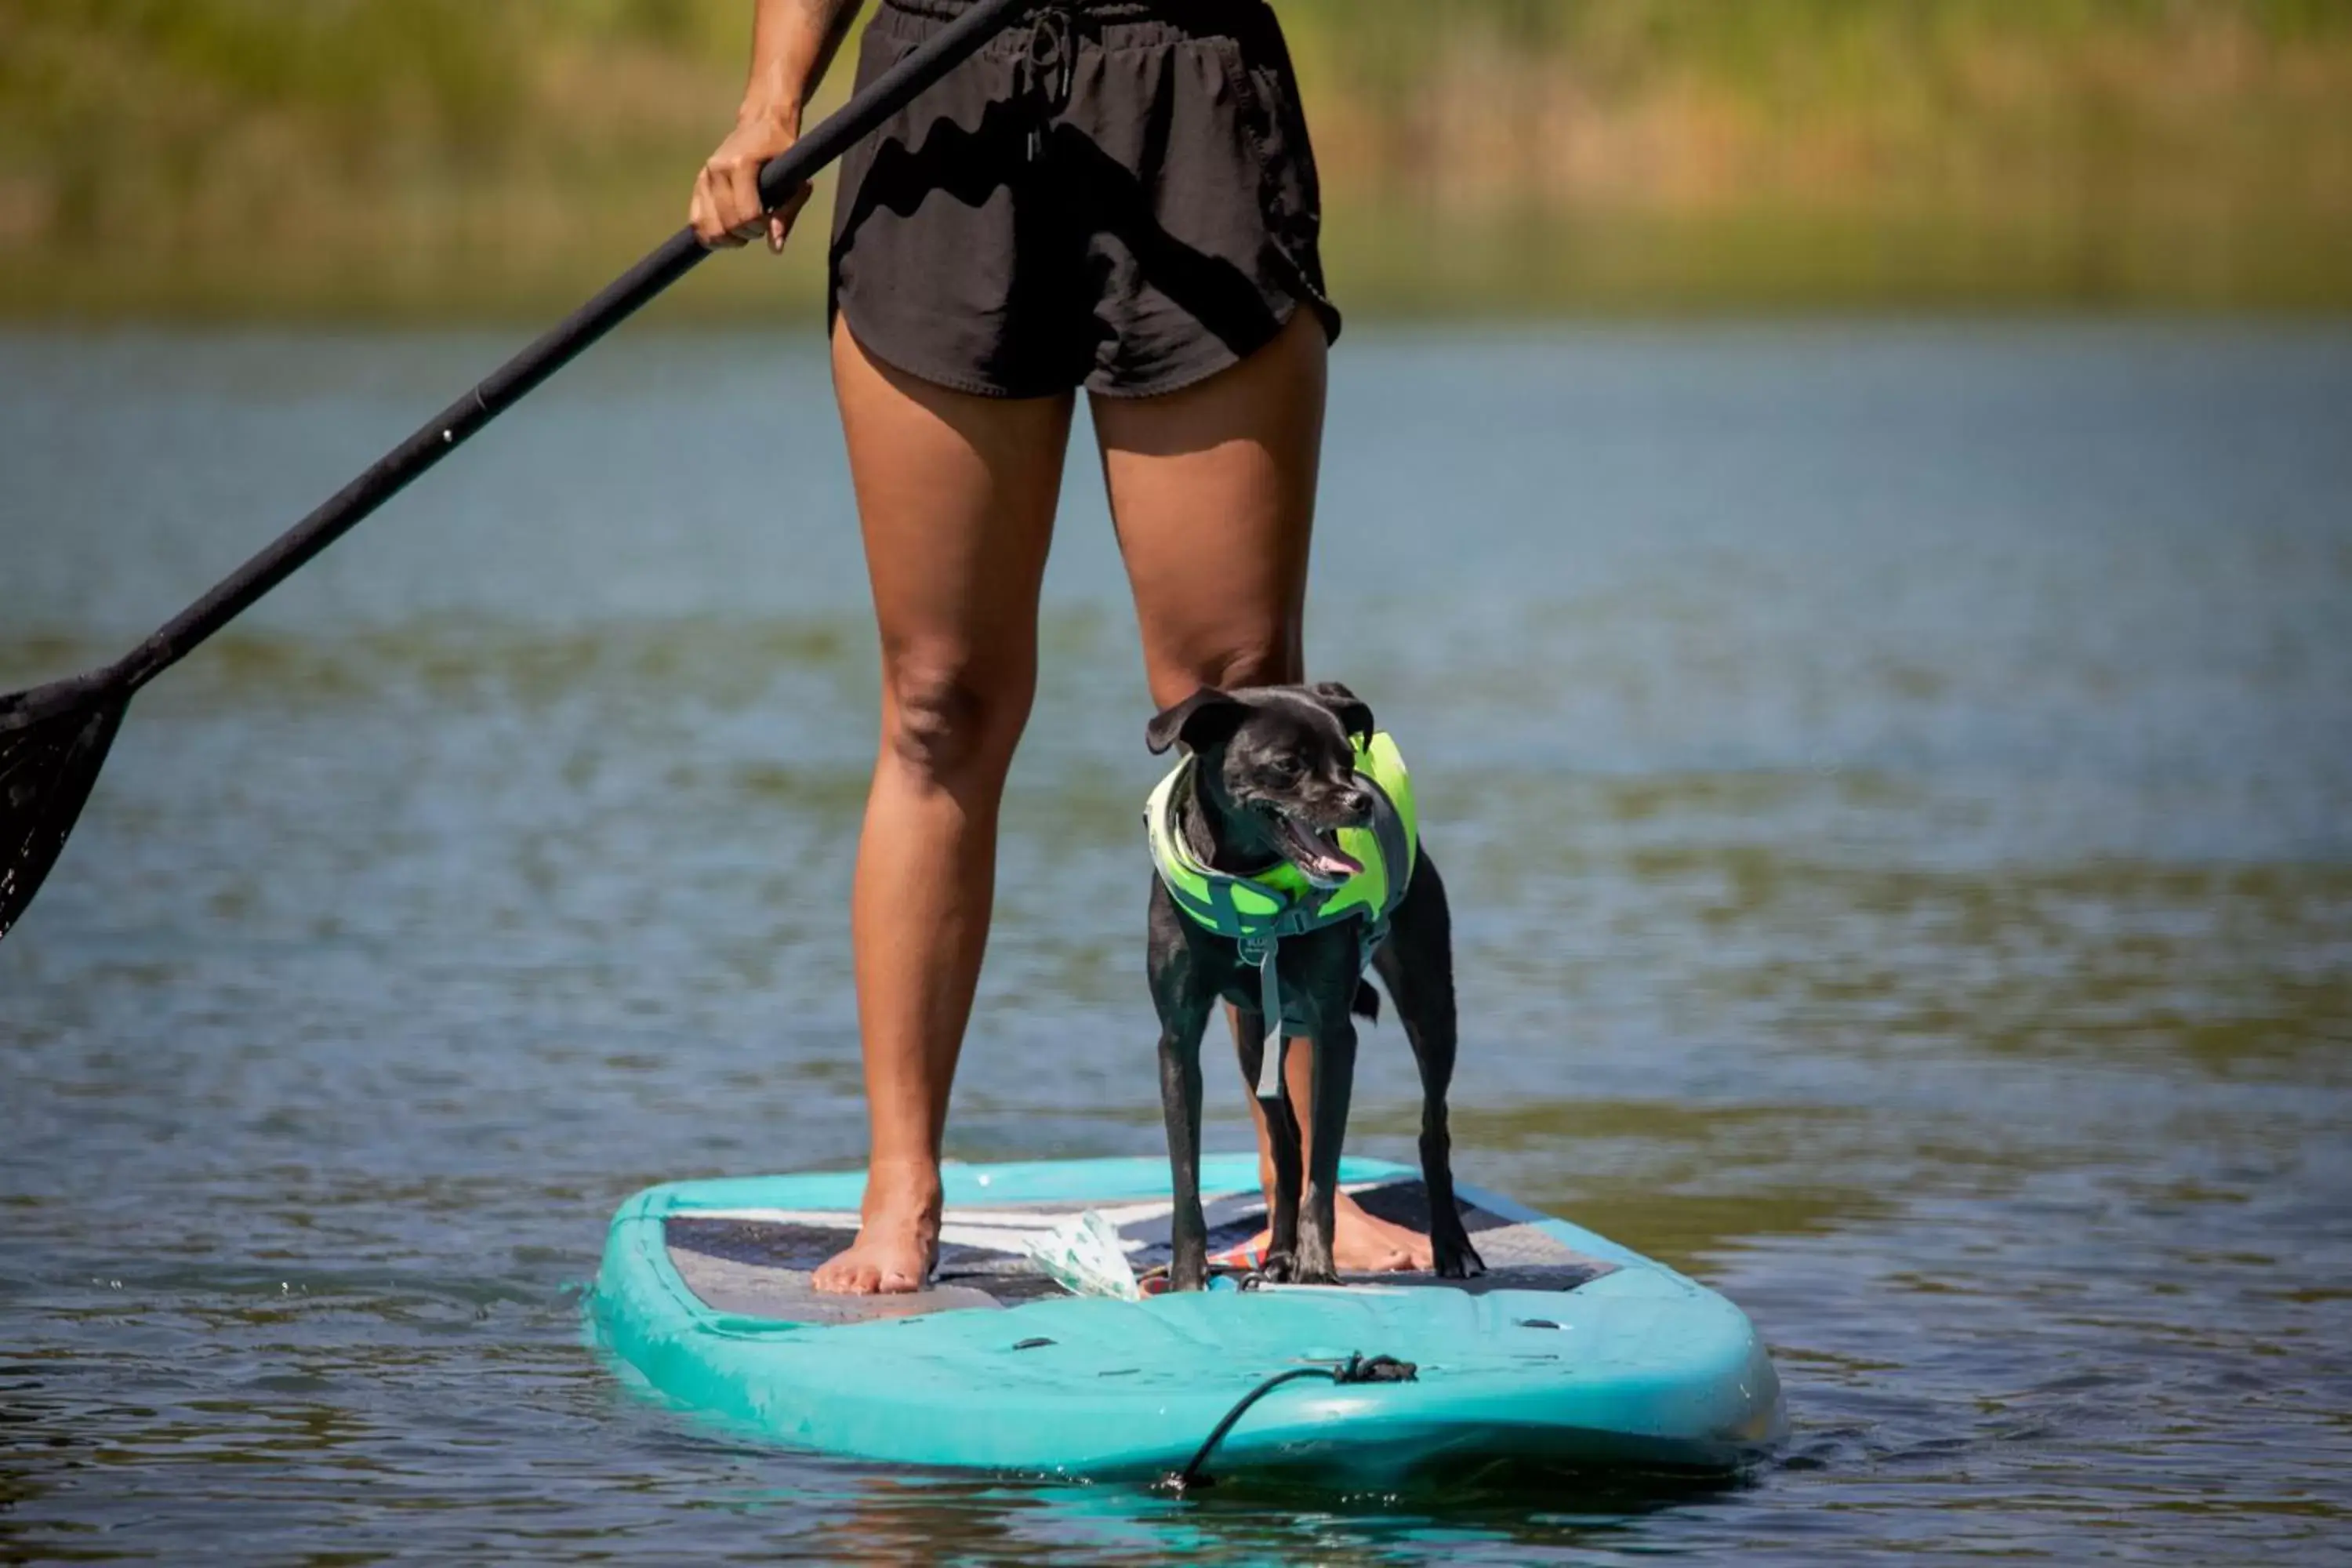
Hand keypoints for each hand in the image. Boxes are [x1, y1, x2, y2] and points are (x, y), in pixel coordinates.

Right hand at [690, 105, 813, 251]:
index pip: (747, 215)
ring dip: (729, 239)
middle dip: (748, 234)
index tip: (770, 220)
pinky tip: (728, 232)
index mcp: (740, 164)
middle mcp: (716, 170)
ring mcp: (704, 177)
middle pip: (728, 225)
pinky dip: (711, 235)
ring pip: (707, 228)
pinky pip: (696, 221)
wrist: (762, 123)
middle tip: (760, 224)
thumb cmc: (783, 152)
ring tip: (744, 229)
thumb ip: (786, 213)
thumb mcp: (796, 180)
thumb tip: (775, 248)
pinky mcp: (698, 184)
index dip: (761, 227)